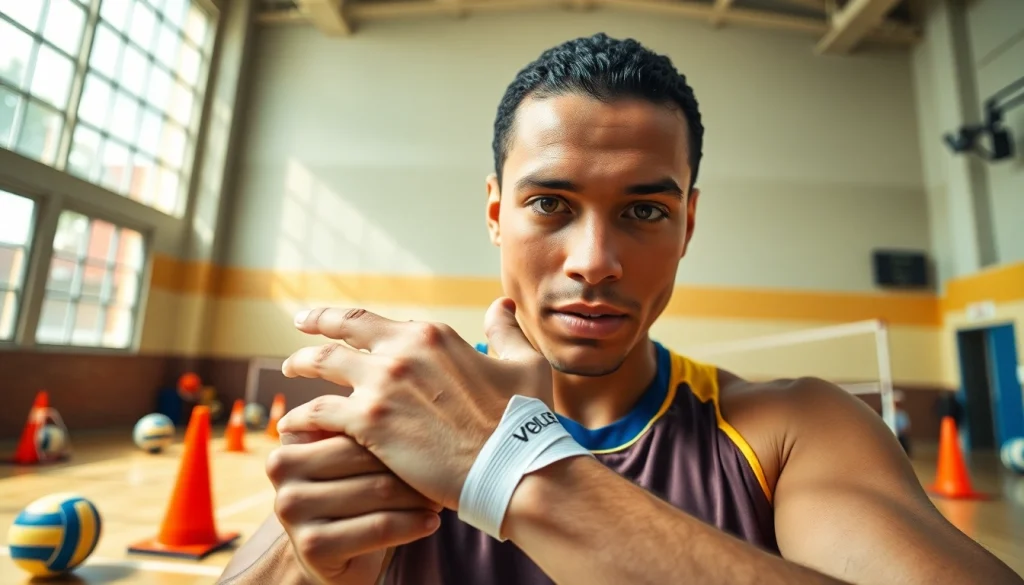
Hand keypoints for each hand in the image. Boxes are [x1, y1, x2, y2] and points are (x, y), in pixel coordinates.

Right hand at [266, 431, 441, 584]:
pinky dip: (412, 523)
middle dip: (410, 461)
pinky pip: (379, 526)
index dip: (398, 429)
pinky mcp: (312, 545)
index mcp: (290, 438)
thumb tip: (405, 377)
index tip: (431, 428)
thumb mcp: (350, 453)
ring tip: (440, 494)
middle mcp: (281, 470)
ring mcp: (292, 509)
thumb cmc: (354, 491)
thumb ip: (360, 419)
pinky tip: (432, 521)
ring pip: (378, 489)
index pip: (355, 423)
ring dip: (419, 494)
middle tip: (443, 466)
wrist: (339, 554)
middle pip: (367, 454)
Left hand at [277, 297, 550, 510]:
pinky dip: (302, 416)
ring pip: (323, 364)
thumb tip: (500, 306)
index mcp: (432, 336)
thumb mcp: (523, 364)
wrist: (512, 466)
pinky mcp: (369, 422)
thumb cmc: (522, 420)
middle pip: (342, 329)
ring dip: (301, 364)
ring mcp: (382, 385)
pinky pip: (320, 412)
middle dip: (315, 324)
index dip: (349, 319)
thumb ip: (505, 332)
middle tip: (299, 327)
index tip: (333, 320)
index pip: (376, 321)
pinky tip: (290, 424)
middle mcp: (402, 351)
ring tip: (288, 370)